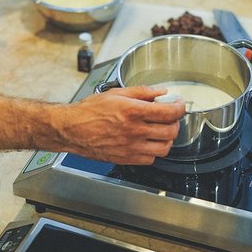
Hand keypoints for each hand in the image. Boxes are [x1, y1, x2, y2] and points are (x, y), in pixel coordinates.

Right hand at [56, 86, 184, 164]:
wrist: (72, 129)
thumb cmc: (89, 111)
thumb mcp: (116, 93)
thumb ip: (142, 92)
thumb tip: (160, 92)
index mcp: (133, 112)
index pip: (170, 112)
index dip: (180, 107)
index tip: (178, 104)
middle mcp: (134, 131)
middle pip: (171, 131)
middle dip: (175, 122)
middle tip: (170, 116)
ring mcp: (131, 147)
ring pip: (164, 148)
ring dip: (167, 138)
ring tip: (161, 130)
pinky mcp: (126, 159)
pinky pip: (150, 159)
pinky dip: (154, 150)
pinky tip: (148, 141)